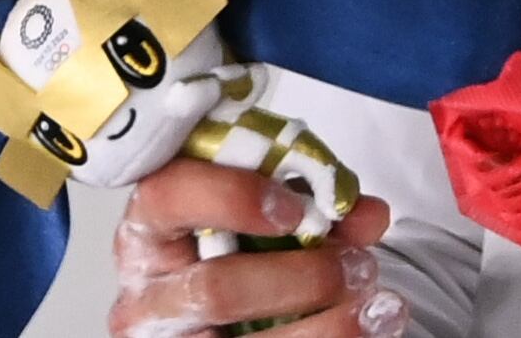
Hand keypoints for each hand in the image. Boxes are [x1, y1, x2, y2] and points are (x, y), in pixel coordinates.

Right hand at [110, 160, 405, 337]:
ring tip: (371, 304)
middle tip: (357, 267)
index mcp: (152, 226)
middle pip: (216, 289)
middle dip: (301, 278)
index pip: (169, 196)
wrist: (221, 308)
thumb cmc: (237, 245)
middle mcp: (148, 290)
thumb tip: (366, 214)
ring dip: (325, 324)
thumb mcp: (268, 210)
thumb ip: (312, 200)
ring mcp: (169, 336)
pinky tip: (367, 328)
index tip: (296, 209)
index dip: (234, 197)